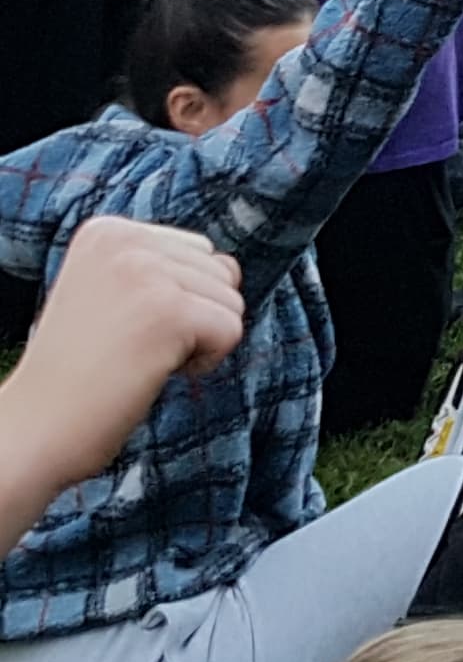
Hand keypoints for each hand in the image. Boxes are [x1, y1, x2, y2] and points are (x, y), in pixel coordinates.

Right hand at [0, 218, 242, 500]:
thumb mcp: (108, 294)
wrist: (31, 431)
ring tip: (136, 358)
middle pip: (222, 272)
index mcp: (107, 231)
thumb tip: (230, 266)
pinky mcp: (168, 311)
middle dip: (192, 318)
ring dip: (196, 341)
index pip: (200, 251)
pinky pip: (232, 330)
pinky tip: (151, 373)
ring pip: (232, 302)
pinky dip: (205, 362)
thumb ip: (159, 267)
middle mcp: (125, 240)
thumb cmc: (77, 374)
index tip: (119, 328)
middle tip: (129, 348)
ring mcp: (146, 273)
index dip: (175, 301)